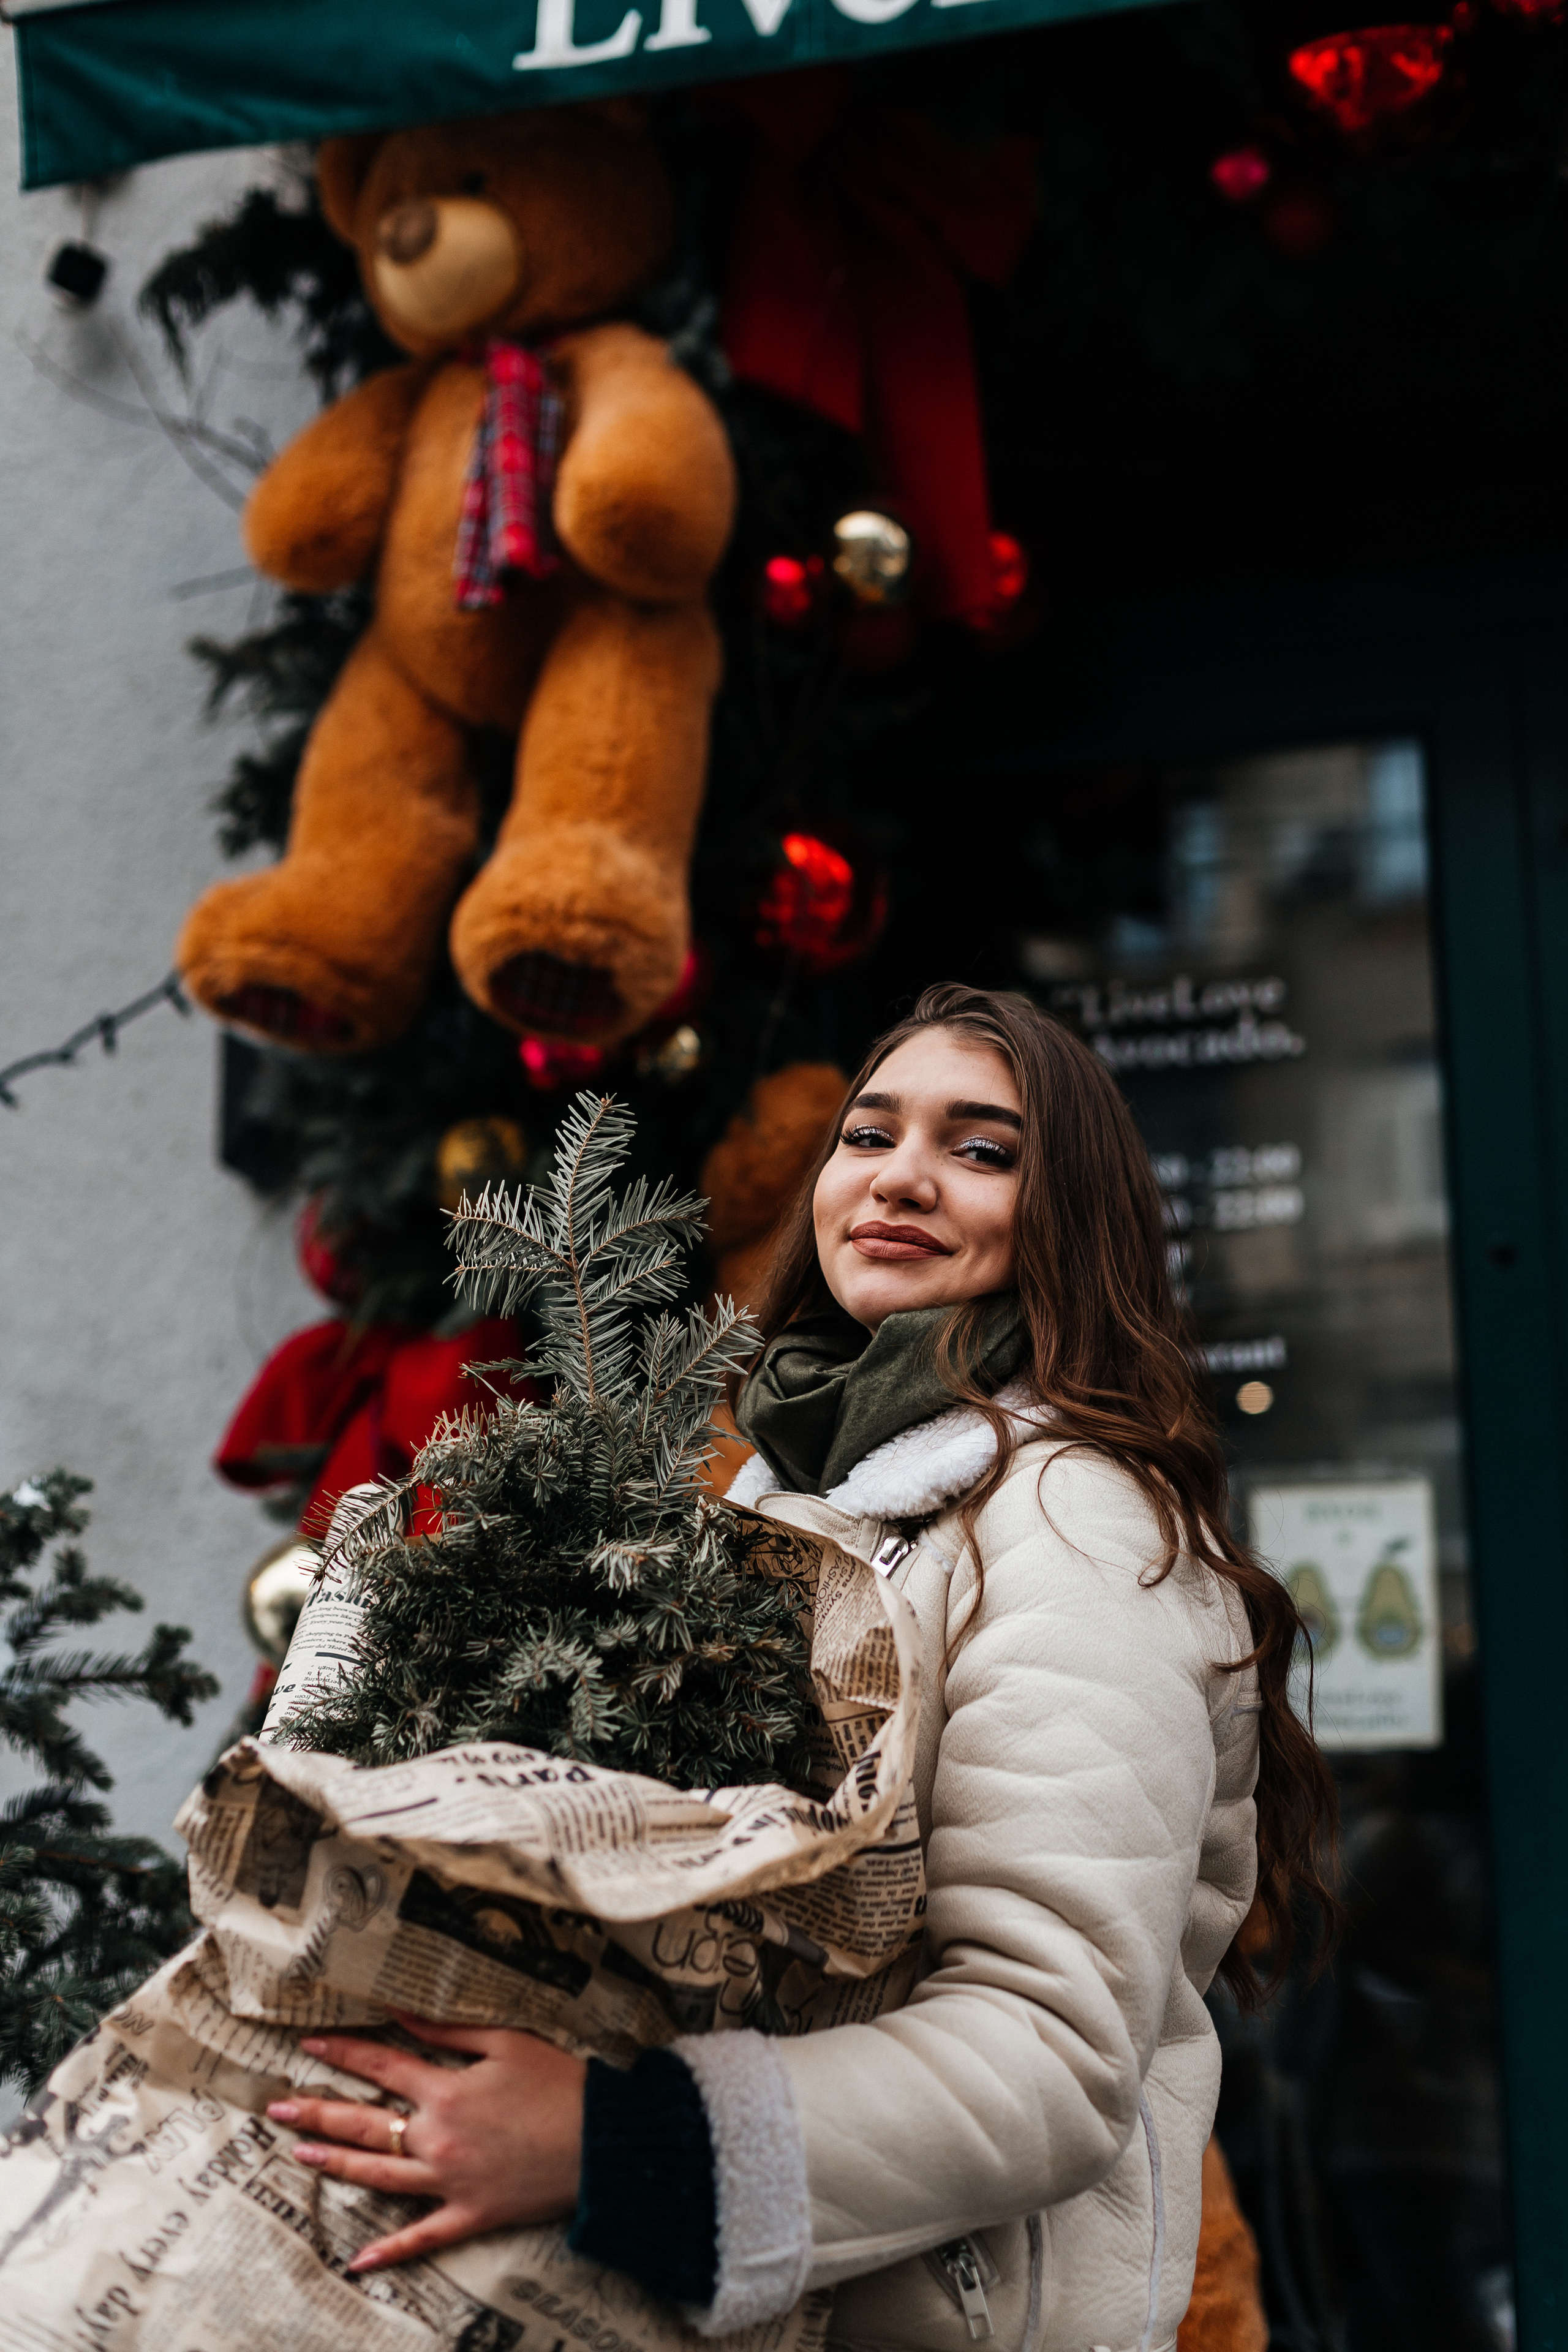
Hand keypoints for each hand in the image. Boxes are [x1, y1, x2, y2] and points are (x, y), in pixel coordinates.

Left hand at [266, 2010, 586, 2271]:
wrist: (601, 2142)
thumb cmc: (559, 2083)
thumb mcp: (507, 2042)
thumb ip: (449, 2030)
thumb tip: (402, 2012)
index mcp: (446, 2090)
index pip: (381, 2066)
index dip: (344, 2053)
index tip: (309, 2045)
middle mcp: (438, 2138)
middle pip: (365, 2123)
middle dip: (317, 2112)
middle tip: (278, 2108)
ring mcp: (450, 2181)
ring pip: (380, 2176)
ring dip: (336, 2164)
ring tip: (299, 2155)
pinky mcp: (470, 2214)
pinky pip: (422, 2237)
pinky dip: (390, 2251)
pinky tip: (357, 2262)